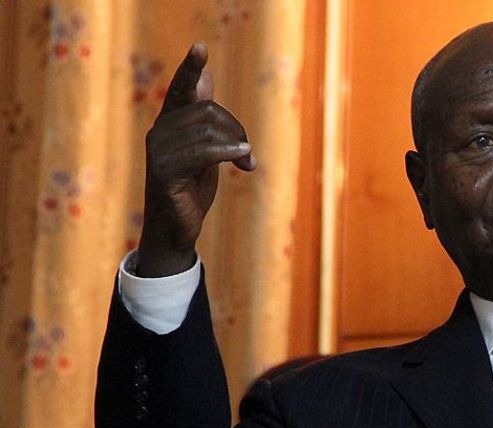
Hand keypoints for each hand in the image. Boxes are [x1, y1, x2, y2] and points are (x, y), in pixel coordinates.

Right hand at [137, 42, 255, 276]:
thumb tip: (205, 77)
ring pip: (208, 129)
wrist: (177, 228)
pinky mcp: (164, 171)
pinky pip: (203, 151)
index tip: (201, 47)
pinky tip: (245, 162)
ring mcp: (158, 151)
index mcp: (169, 122)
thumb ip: (203, 116)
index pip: (180, 88)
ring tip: (246, 163)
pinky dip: (229, 153)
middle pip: (208, 110)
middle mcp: (159, 132)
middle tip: (247, 153)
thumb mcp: (203, 148)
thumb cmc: (191, 188)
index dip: (190, 68)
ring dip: (237, 145)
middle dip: (236, 128)